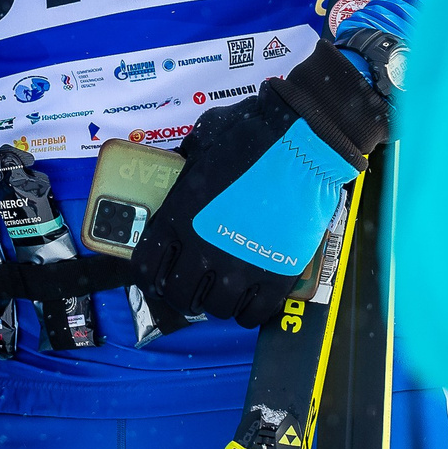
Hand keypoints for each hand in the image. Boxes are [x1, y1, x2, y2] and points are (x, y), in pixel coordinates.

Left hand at [130, 42, 388, 326]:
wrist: (300, 144)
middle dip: (181, 292)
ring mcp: (239, 270)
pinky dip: (249, 312)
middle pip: (179, 296)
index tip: (158, 270)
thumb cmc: (249, 134)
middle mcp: (202, 252)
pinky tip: (250, 299)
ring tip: (224, 288)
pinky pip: (255, 314)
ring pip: (216, 308)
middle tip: (192, 283)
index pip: (147, 267)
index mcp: (177, 219)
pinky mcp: (275, 278)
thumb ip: (187, 164)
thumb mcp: (201, 141)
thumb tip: (183, 166)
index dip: (150, 273)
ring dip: (216, 301)